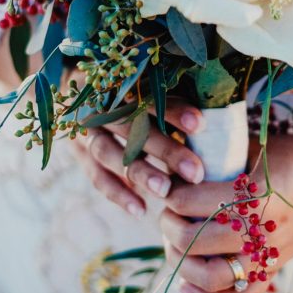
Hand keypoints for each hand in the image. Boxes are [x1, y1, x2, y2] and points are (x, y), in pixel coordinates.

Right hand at [70, 99, 206, 217]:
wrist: (80, 90)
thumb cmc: (131, 90)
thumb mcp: (146, 86)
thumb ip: (171, 99)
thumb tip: (212, 115)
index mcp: (120, 83)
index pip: (148, 96)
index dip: (174, 111)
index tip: (201, 125)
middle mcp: (100, 105)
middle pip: (132, 128)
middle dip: (165, 150)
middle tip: (195, 172)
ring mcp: (85, 130)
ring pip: (110, 153)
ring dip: (140, 173)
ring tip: (166, 191)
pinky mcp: (79, 153)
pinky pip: (96, 175)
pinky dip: (118, 193)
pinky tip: (140, 209)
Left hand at [159, 110, 292, 292]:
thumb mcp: (255, 148)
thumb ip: (218, 158)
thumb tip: (175, 165)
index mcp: (255, 195)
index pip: (193, 202)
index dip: (172, 195)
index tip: (167, 187)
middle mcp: (263, 231)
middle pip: (196, 241)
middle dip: (169, 227)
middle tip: (165, 214)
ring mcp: (270, 255)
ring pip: (212, 277)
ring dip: (181, 263)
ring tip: (172, 245)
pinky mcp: (275, 268)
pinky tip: (186, 286)